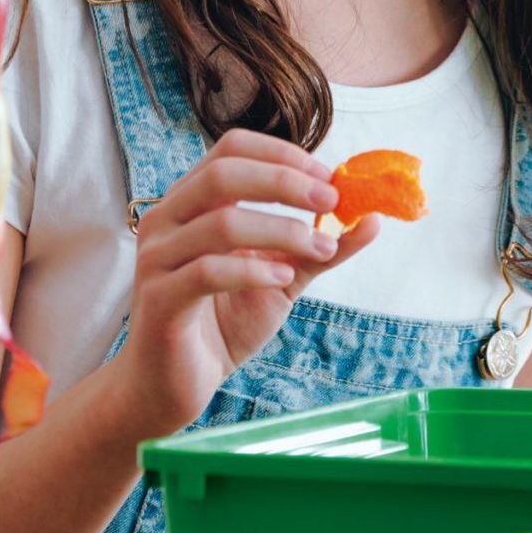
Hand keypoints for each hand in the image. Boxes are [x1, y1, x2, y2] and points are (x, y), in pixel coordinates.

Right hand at [107, 130, 379, 437]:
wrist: (174, 383)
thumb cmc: (223, 325)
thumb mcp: (282, 280)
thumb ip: (318, 250)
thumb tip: (373, 219)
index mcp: (191, 203)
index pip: (231, 149)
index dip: (283, 154)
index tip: (329, 177)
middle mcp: (167, 220)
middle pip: (223, 173)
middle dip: (285, 182)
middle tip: (332, 201)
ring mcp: (158, 258)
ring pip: (221, 222)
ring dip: (282, 231)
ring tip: (319, 250)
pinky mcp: (159, 299)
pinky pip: (208, 272)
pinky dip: (254, 270)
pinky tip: (282, 279)